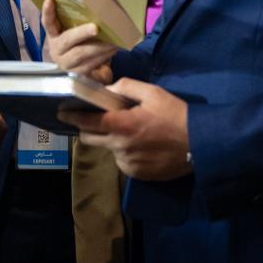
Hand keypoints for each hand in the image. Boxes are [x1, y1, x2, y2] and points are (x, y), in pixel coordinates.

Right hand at [41, 0, 115, 82]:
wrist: (79, 67)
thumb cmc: (79, 42)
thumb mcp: (75, 30)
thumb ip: (76, 17)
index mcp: (53, 35)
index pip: (48, 22)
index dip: (48, 12)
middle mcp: (57, 50)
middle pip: (68, 40)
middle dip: (82, 33)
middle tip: (95, 28)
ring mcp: (67, 64)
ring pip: (82, 54)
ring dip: (100, 46)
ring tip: (114, 39)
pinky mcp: (79, 74)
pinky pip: (92, 65)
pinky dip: (104, 57)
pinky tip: (114, 50)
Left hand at [61, 78, 190, 180]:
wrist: (201, 145)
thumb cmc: (176, 115)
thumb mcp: (153, 93)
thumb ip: (126, 87)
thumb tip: (108, 88)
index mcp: (122, 126)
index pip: (88, 122)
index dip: (72, 117)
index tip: (62, 112)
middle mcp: (120, 147)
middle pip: (90, 139)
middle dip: (89, 128)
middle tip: (97, 119)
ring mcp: (128, 164)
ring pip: (108, 150)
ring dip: (112, 140)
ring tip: (131, 132)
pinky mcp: (136, 175)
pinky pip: (123, 161)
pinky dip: (125, 152)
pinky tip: (142, 145)